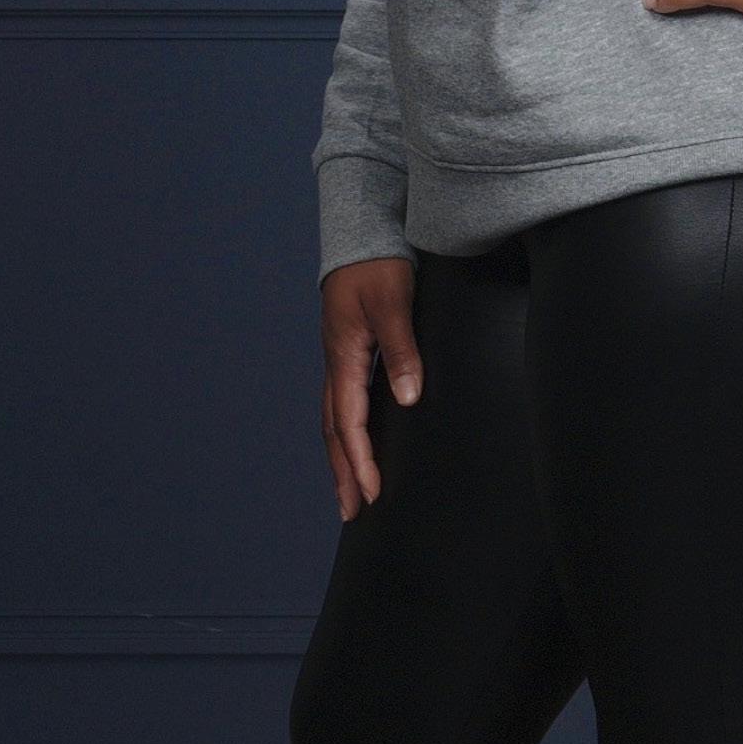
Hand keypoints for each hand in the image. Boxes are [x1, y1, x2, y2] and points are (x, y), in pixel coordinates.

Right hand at [319, 256, 420, 520]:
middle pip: (335, 430)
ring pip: (336, 420)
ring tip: (351, 491)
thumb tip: (407, 398)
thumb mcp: (393, 303)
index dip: (361, 461)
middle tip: (352, 512)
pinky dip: (348, 432)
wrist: (364, 232)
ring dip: (343, 458)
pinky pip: (345, 403)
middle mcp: (337, 363)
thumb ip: (402, 350)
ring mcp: (341, 359)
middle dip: (344, 473)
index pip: (350, 423)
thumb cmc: (378, 265)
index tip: (372, 493)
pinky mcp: (350, 352)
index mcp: (344, 356)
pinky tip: (358, 445)